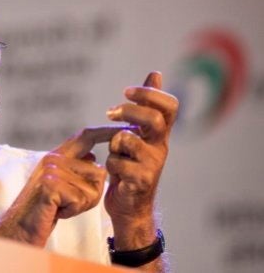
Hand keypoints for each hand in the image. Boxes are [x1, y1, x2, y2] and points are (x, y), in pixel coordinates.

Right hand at [0, 126, 123, 246]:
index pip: (86, 136)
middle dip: (91, 194)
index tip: (127, 129)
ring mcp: (51, 170)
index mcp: (57, 155)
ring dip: (82, 204)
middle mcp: (54, 158)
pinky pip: (81, 199)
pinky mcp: (50, 185)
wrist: (19, 228)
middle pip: (98, 171)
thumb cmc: (44, 209)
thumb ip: (75, 168)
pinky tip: (57, 211)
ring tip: (60, 207)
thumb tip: (93, 155)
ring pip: (93, 188)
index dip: (107, 132)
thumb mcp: (60, 184)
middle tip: (68, 203)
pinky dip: (73, 210)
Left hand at [104, 71, 178, 249]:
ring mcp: (153, 165)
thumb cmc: (131, 166)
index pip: (169, 106)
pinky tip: (114, 173)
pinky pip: (117, 163)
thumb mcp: (139, 134)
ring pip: (127, 140)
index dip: (149, 94)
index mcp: (160, 134)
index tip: (126, 91)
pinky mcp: (141, 182)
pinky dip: (109, 166)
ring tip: (115, 155)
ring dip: (113, 145)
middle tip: (110, 112)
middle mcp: (161, 147)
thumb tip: (156, 73)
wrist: (129, 206)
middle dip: (129, 111)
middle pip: (153, 119)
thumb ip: (146, 105)